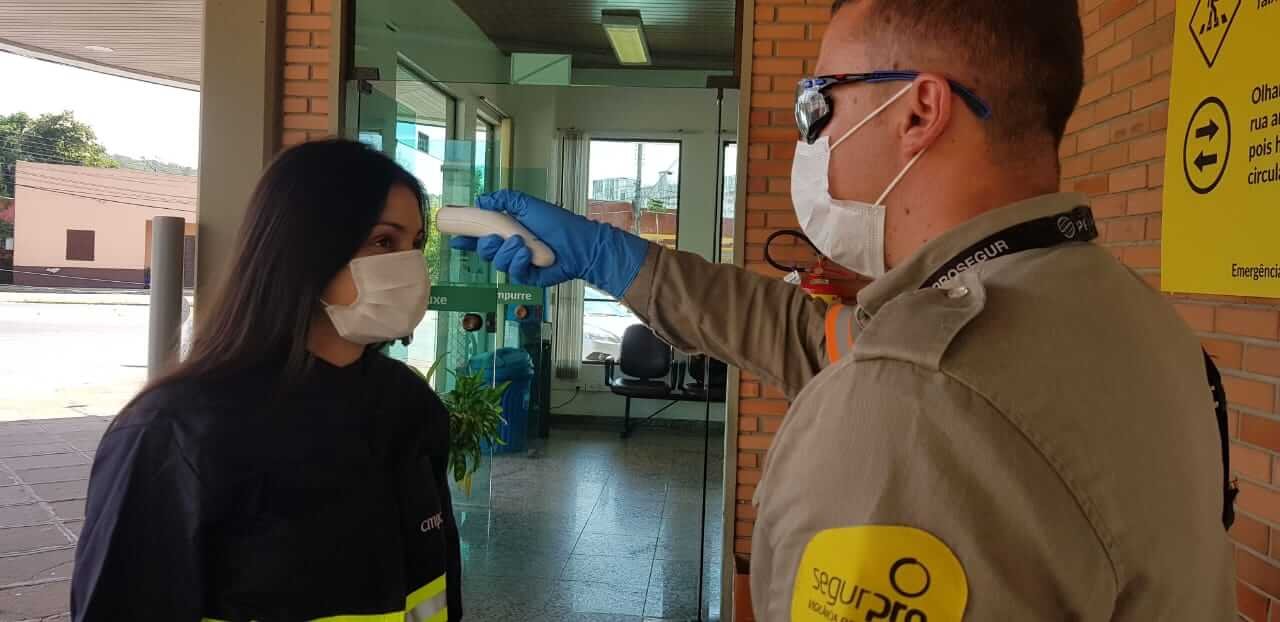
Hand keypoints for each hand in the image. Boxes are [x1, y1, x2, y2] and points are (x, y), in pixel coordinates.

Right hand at [449, 190, 649, 297]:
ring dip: (506, 253)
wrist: (580, 243)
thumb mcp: (528, 205)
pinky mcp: (529, 277)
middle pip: (486, 251)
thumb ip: (504, 200)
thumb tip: (481, 200)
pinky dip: (518, 263)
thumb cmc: (557, 223)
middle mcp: (511, 247)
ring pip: (498, 263)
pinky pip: (514, 274)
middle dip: (486, 246)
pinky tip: (526, 254)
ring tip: (521, 244)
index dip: (467, 237)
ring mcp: (520, 263)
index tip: (455, 236)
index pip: (482, 235)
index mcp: (508, 230)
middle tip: (493, 238)